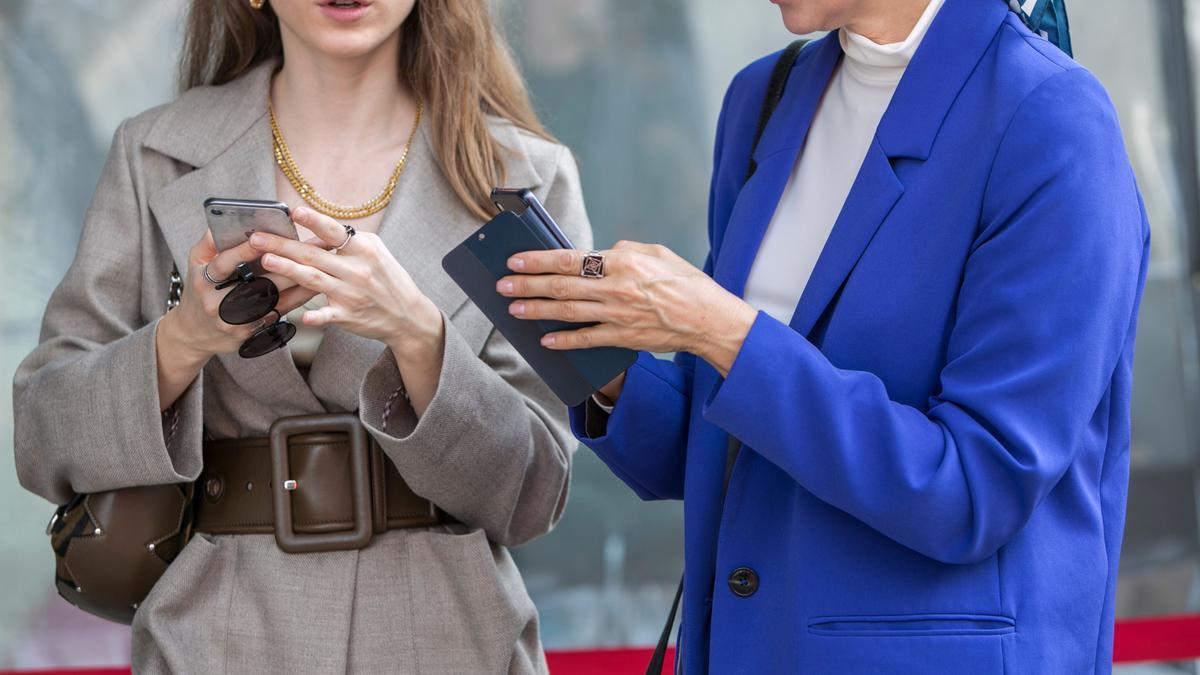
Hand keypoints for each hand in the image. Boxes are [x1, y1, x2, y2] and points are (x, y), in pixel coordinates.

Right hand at [160, 230, 314, 360]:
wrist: (195, 333)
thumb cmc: (199, 290)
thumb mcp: (195, 264)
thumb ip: (210, 242)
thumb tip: (224, 219)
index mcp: (204, 281)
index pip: (224, 264)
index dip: (242, 252)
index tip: (261, 238)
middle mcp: (219, 303)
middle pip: (257, 284)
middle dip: (285, 264)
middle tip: (309, 248)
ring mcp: (236, 321)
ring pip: (274, 300)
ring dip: (299, 282)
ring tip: (320, 265)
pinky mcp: (251, 333)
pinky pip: (280, 313)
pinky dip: (298, 299)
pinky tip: (315, 286)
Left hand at [250, 207, 445, 412]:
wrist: (408, 316)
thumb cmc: (389, 280)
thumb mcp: (377, 252)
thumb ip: (350, 240)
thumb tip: (321, 226)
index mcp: (363, 250)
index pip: (334, 231)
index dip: (313, 220)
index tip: (294, 211)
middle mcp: (357, 270)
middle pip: (313, 254)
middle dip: (282, 245)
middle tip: (256, 238)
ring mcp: (352, 293)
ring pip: (313, 279)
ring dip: (288, 270)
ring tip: (266, 261)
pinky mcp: (349, 315)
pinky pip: (328, 315)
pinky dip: (316, 316)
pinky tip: (302, 317)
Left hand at [497, 241, 758, 375]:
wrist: (708, 319)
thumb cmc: (685, 282)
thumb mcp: (657, 252)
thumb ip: (623, 250)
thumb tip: (597, 254)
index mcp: (623, 261)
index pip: (570, 258)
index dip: (539, 259)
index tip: (515, 259)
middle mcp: (617, 287)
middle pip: (562, 286)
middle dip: (527, 284)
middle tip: (502, 284)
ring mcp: (619, 315)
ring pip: (568, 312)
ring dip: (537, 310)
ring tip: (513, 307)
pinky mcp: (624, 338)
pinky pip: (587, 339)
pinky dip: (565, 340)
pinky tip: (545, 340)